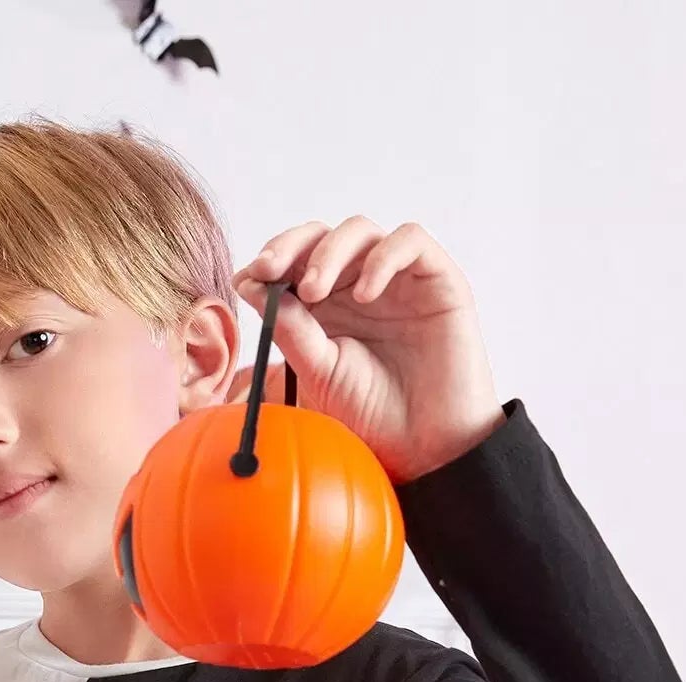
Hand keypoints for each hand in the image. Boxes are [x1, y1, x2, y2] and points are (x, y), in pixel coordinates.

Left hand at [231, 216, 505, 483]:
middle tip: (271, 270)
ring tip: (314, 292)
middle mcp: (358, 285)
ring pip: (360, 230)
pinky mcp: (436, 279)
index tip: (248, 276)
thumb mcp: (318, 371)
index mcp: (326, 307)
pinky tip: (364, 294)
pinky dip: (382, 257)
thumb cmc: (374, 414)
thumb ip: (289, 327)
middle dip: (291, 245)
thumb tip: (249, 282)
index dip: (271, 258)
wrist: (426, 447)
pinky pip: (410, 239)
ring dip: (330, 252)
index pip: (294, 260)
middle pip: (322, 235)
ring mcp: (397, 279)